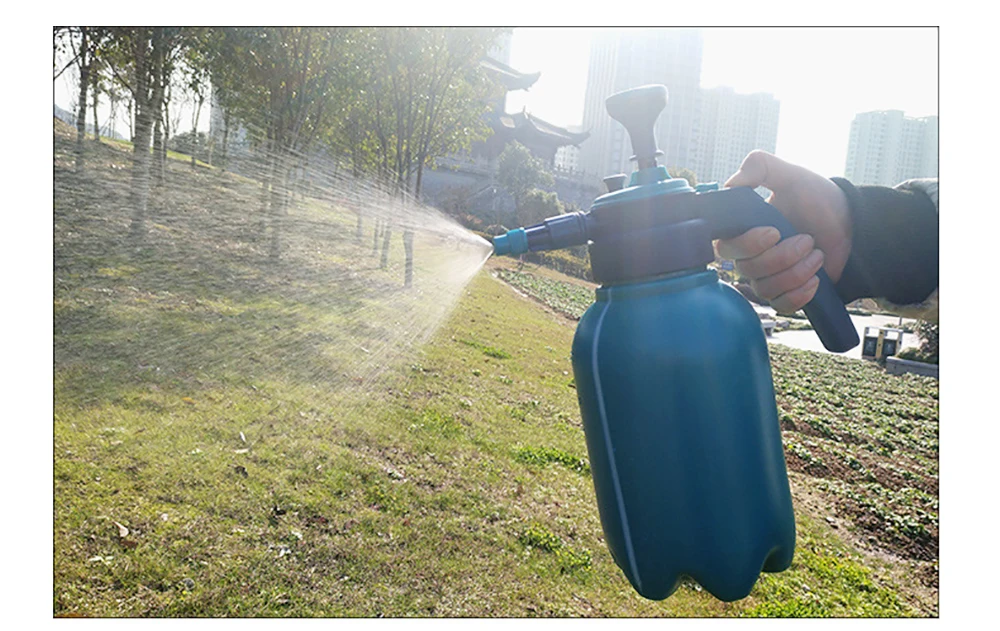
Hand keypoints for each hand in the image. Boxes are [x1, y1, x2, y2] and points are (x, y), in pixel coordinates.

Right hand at [716, 150, 852, 313]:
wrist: (849, 223)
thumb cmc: (817, 199)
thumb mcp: (790, 175)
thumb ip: (759, 167)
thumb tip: (730, 184)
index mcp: (743, 231)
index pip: (726, 248)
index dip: (748, 244)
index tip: (774, 231)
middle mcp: (750, 258)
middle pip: (748, 270)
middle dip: (782, 256)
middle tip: (807, 239)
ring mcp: (767, 278)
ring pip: (766, 289)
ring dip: (797, 272)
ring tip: (817, 254)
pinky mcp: (785, 294)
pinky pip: (781, 305)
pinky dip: (800, 294)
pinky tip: (815, 279)